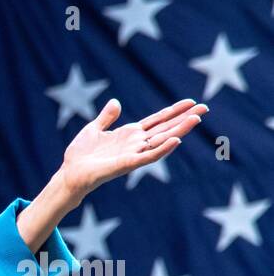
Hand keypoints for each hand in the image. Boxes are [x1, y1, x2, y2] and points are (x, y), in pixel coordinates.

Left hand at [58, 98, 208, 203]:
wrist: (69, 174)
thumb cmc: (80, 155)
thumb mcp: (93, 129)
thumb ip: (106, 117)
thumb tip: (115, 102)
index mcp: (129, 134)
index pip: (157, 120)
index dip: (173, 111)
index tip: (191, 101)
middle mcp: (135, 144)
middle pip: (165, 128)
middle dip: (184, 118)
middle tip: (206, 107)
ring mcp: (133, 154)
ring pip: (162, 140)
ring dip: (179, 130)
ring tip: (197, 119)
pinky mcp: (127, 164)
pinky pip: (149, 157)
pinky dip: (162, 149)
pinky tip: (176, 141)